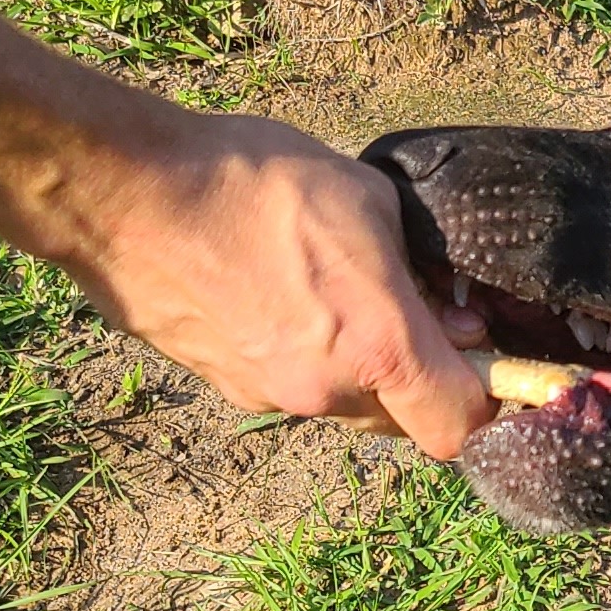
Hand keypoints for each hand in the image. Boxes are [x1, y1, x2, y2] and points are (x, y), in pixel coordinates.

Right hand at [61, 112, 493, 458]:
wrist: (127, 194)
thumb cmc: (252, 181)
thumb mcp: (367, 199)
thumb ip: (420, 266)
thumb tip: (449, 309)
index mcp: (377, 347)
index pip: (458, 429)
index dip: (484, 403)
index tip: (481, 360)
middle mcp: (324, 391)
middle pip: (402, 421)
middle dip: (419, 381)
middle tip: (413, 314)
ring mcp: (266, 395)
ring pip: (342, 405)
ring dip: (357, 369)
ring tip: (334, 294)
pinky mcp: (221, 385)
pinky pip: (288, 386)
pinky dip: (302, 357)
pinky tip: (280, 294)